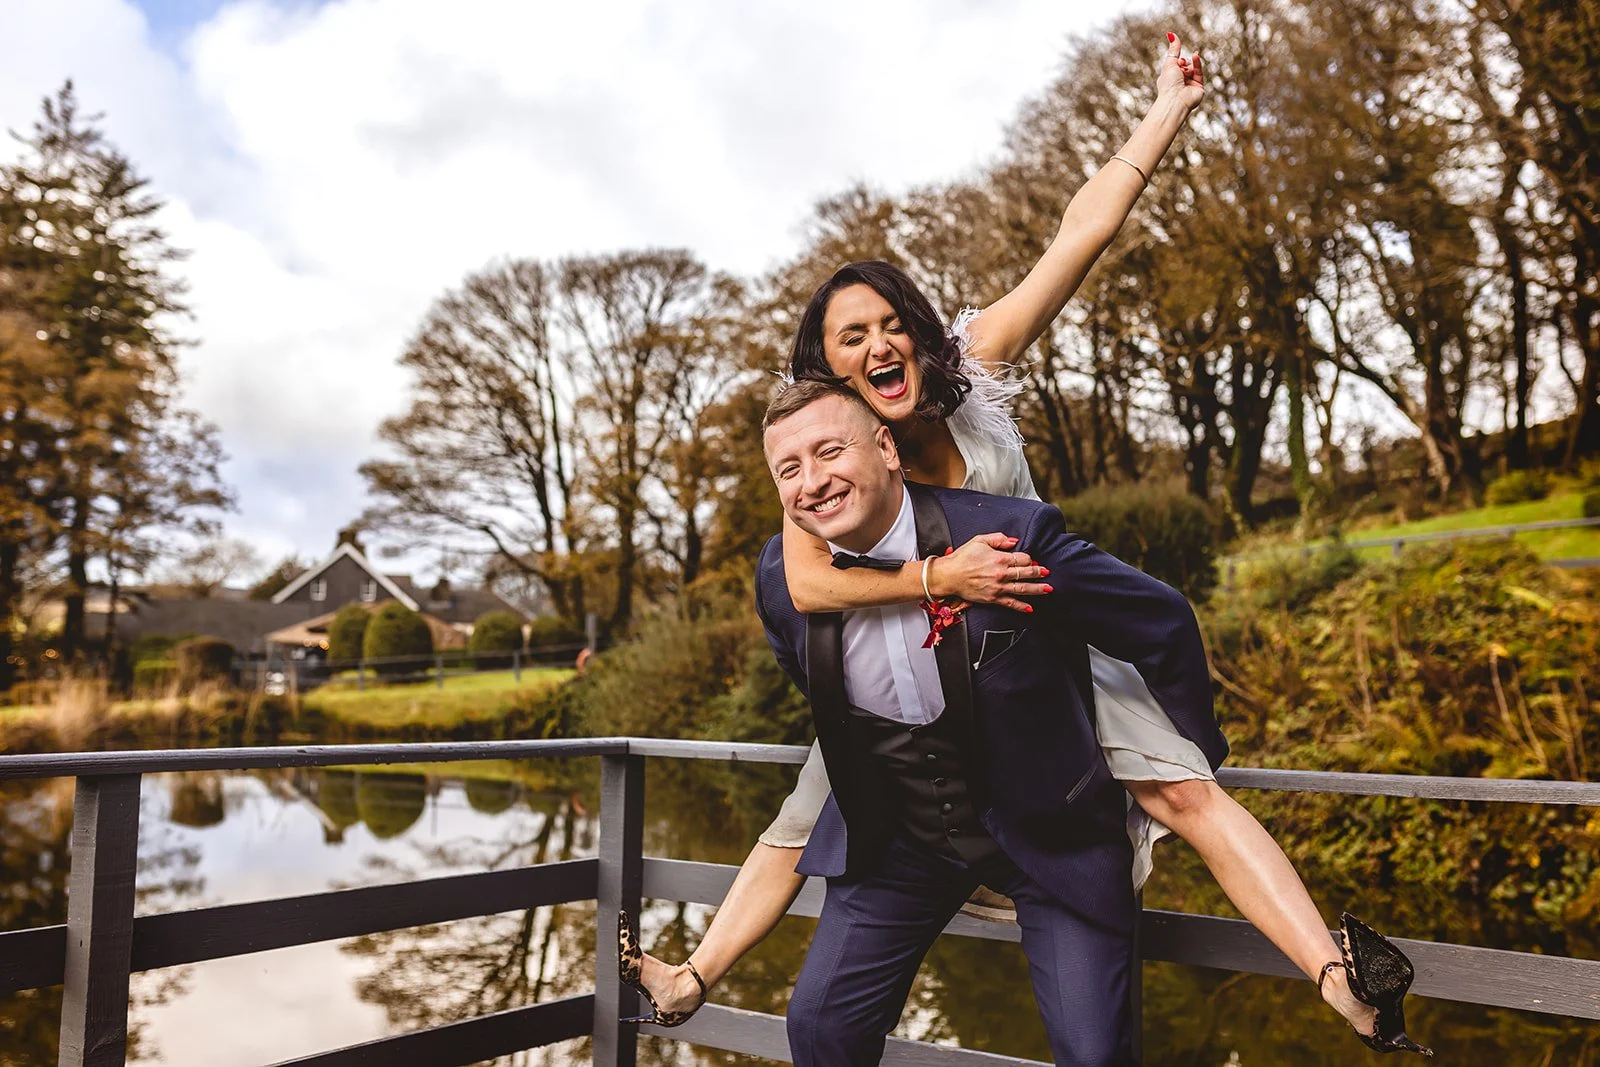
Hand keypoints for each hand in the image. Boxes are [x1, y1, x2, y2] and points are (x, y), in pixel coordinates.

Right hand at [927, 533, 1051, 612]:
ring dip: (1037, 589)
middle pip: (1026, 573)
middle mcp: (1001, 574)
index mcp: (999, 558)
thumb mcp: (979, 541)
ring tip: (1048, 589)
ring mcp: (998, 587)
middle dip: (1038, 572)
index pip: (1022, 558)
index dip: (1029, 558)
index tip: (1032, 559)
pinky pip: (1010, 603)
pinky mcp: (993, 598)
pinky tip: (1030, 608)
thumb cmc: (962, 558)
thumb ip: (998, 538)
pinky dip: (1021, 606)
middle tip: (1046, 572)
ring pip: (1023, 589)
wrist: (948, 576)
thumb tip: (1014, 541)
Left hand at [1156, 31, 1204, 110]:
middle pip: (1185, 64)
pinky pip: (1199, 71)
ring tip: (1184, 69)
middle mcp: (1179, 81)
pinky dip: (1197, 63)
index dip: (1177, 60)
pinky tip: (1195, 56)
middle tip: (1180, 65)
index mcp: (1170, 78)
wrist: (1175, 100)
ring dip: (1189, 65)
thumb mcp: (1169, 62)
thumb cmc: (1168, 84)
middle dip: (1183, 62)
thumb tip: (1171, 34)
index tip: (1177, 59)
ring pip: (1193, 67)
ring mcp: (1189, 84)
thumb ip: (1174, 49)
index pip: (1176, 64)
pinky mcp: (1198, 87)